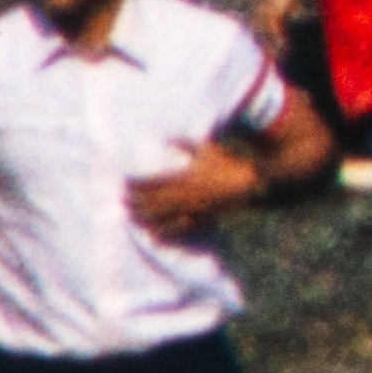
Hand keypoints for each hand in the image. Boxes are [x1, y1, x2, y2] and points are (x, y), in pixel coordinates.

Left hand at [122, 147, 254, 234]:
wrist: (250, 185)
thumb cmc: (229, 165)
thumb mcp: (208, 150)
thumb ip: (185, 144)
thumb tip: (165, 137)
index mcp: (184, 178)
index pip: (153, 183)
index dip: (137, 184)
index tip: (124, 183)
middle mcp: (185, 195)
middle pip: (153, 201)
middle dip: (135, 202)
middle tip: (121, 201)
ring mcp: (192, 209)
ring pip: (162, 216)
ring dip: (144, 217)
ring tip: (131, 216)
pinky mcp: (200, 218)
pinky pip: (177, 229)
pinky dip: (163, 232)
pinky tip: (153, 235)